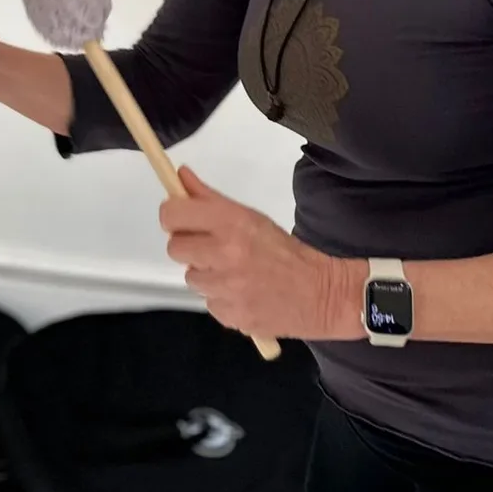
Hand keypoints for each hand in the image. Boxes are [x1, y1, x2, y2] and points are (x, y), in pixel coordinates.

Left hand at [160, 167, 363, 342]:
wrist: (320, 294)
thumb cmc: (284, 251)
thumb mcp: (250, 217)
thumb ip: (210, 198)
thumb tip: (180, 176)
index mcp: (231, 223)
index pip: (173, 214)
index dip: (172, 215)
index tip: (179, 219)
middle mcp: (225, 254)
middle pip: (174, 248)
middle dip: (188, 247)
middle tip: (211, 248)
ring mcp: (226, 288)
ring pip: (192, 278)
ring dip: (207, 275)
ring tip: (234, 273)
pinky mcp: (229, 315)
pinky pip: (209, 302)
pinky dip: (221, 298)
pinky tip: (242, 293)